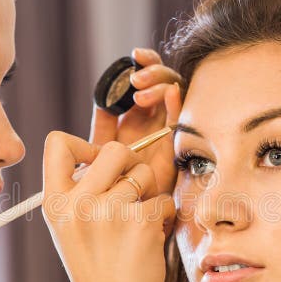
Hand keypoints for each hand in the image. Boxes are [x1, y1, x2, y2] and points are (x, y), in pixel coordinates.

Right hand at [42, 131, 175, 281]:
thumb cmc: (99, 271)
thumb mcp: (72, 228)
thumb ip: (82, 190)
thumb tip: (114, 150)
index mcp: (54, 203)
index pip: (56, 142)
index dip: (83, 145)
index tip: (96, 164)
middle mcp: (77, 203)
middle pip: (112, 149)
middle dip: (130, 164)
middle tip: (131, 188)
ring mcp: (108, 211)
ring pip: (143, 173)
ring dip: (149, 193)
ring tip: (138, 222)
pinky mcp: (140, 221)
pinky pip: (163, 199)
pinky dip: (164, 216)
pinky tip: (150, 238)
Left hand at [89, 48, 182, 195]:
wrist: (123, 223)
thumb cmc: (108, 190)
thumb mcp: (98, 154)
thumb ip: (102, 127)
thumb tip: (104, 101)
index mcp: (134, 115)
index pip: (144, 78)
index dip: (144, 63)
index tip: (133, 58)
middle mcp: (154, 120)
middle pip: (162, 80)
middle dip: (152, 72)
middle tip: (136, 81)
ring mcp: (167, 131)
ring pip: (174, 94)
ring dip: (160, 85)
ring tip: (140, 96)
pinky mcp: (176, 148)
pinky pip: (182, 120)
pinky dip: (178, 103)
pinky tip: (171, 93)